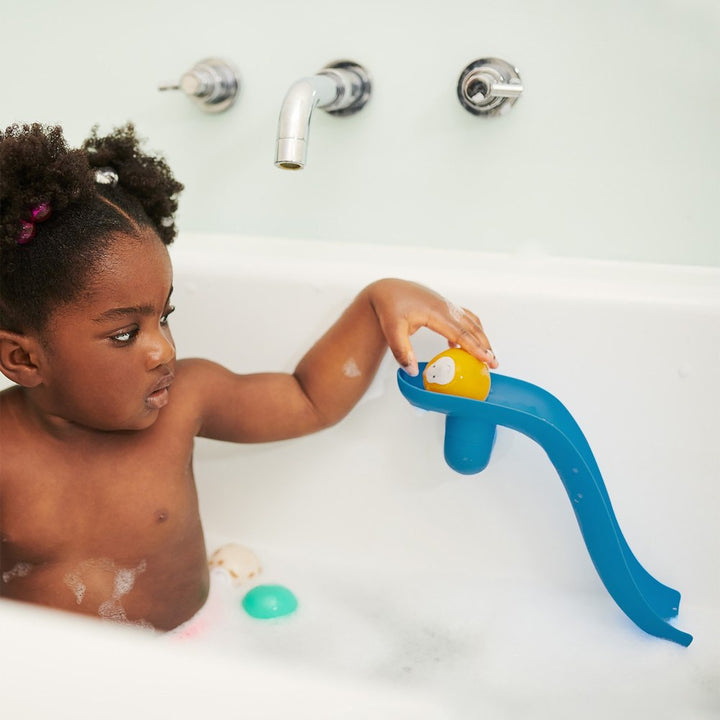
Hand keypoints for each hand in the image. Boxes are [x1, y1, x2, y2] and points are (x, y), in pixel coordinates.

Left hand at [365, 279, 497, 375]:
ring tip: (487, 355)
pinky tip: (460, 346)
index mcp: (436, 312)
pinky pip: (464, 318)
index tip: (487, 360)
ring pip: (471, 322)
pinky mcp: (445, 306)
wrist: (387, 290)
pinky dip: (470, 331)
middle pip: (472, 328)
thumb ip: (402, 351)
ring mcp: (447, 305)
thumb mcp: (392, 330)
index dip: (475, 348)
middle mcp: (446, 307)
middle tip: (494, 363)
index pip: (461, 333)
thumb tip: (412, 371)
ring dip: (481, 338)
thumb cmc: (389, 307)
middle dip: (485, 346)